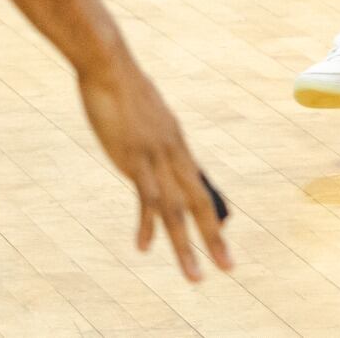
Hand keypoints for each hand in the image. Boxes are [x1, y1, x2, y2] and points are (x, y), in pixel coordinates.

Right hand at [76, 56, 232, 281]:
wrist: (109, 63)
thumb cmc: (121, 84)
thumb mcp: (142, 109)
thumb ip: (148, 128)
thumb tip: (145, 133)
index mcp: (176, 141)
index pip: (197, 183)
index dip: (208, 211)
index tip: (220, 234)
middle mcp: (173, 152)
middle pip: (199, 202)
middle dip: (214, 238)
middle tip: (230, 267)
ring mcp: (155, 156)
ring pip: (177, 210)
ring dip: (186, 247)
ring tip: (196, 276)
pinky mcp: (134, 157)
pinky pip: (146, 199)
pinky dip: (147, 225)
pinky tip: (144, 248)